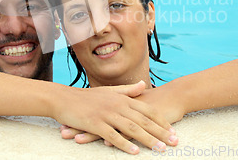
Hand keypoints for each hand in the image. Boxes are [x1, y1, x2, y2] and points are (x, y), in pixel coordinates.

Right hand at [53, 81, 176, 153]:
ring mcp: (106, 115)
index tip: (172, 130)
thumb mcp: (109, 91)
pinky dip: (125, 143)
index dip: (161, 121)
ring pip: (131, 128)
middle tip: (174, 142)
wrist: (63, 98)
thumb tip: (144, 85)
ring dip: (148, 139)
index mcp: (122, 98)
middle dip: (160, 132)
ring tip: (160, 149)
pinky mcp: (95, 124)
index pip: (147, 110)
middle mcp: (117, 105)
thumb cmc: (86, 97)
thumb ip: (128, 90)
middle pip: (143, 120)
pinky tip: (135, 151)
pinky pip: (113, 135)